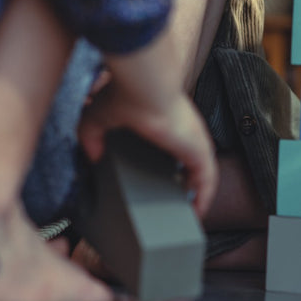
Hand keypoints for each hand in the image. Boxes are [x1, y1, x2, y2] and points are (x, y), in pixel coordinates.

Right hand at [77, 64, 217, 216]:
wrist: (143, 87)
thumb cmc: (125, 92)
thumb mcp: (99, 117)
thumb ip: (92, 136)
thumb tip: (93, 156)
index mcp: (162, 119)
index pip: (169, 143)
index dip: (166, 162)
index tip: (158, 178)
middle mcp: (182, 129)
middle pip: (187, 161)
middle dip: (182, 181)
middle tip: (172, 201)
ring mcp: (194, 140)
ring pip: (201, 173)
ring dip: (196, 193)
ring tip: (187, 213)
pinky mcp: (200, 150)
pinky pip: (208, 181)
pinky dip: (204, 197)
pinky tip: (198, 213)